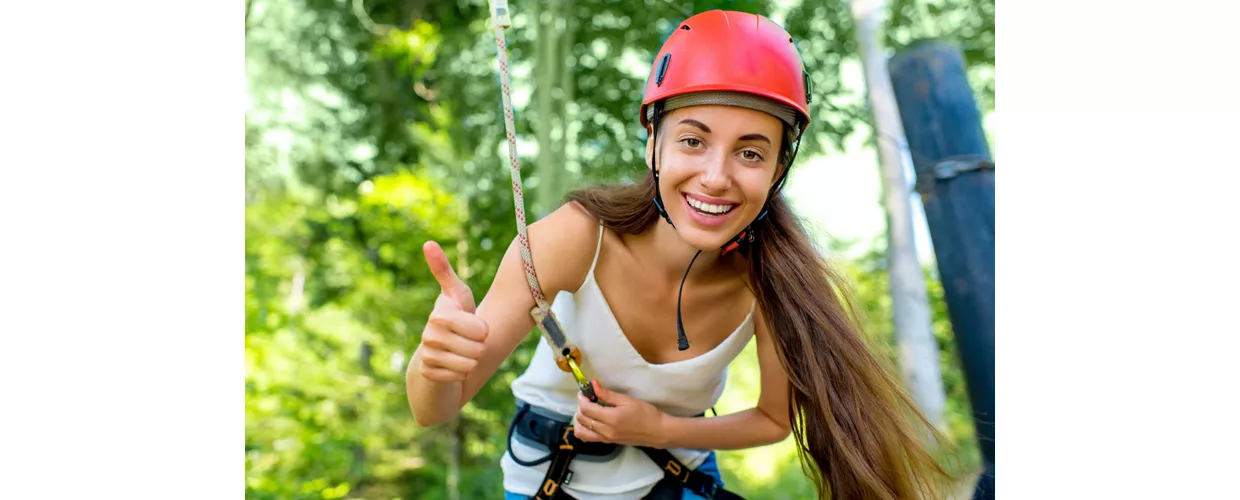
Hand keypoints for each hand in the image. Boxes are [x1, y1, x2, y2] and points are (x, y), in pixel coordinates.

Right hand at [416, 241, 488, 382]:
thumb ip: (445, 271)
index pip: (480, 329)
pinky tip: (453, 367)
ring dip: (471, 362)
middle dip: (479, 348)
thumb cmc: (455, 320)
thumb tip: (427, 243)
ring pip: (469, 365)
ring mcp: (427, 354)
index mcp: (440, 313)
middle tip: (468, 342)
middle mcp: (429, 333)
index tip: (475, 327)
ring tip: (462, 354)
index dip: (483, 331)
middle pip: (477, 349)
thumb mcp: (458, 296)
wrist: (438, 352)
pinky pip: (459, 378)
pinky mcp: (427, 373)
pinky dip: (461, 375)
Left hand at [573, 380, 668, 447]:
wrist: (658, 432)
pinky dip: (584, 428)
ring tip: (587, 410)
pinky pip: (588, 437)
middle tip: (587, 398)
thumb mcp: (627, 400)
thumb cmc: (646, 414)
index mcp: (611, 419)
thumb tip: (594, 385)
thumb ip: (608, 394)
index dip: (582, 398)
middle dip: (580, 406)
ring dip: (579, 419)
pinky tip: (592, 420)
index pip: (586, 409)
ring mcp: (606, 438)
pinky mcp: (608, 442)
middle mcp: (606, 431)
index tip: (584, 391)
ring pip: (581, 431)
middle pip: (582, 419)